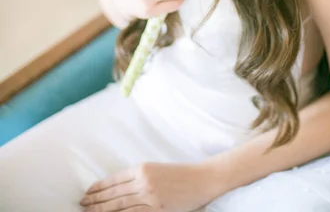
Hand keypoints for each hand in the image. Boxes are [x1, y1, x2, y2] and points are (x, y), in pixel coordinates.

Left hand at [79, 161, 215, 211]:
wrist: (202, 179)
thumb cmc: (180, 174)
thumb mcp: (156, 170)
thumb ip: (138, 177)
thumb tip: (117, 188)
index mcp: (142, 168)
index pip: (113, 180)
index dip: (98, 188)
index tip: (86, 193)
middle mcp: (143, 181)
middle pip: (114, 194)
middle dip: (95, 201)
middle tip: (81, 204)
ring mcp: (150, 197)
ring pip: (120, 206)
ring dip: (102, 210)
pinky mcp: (157, 210)